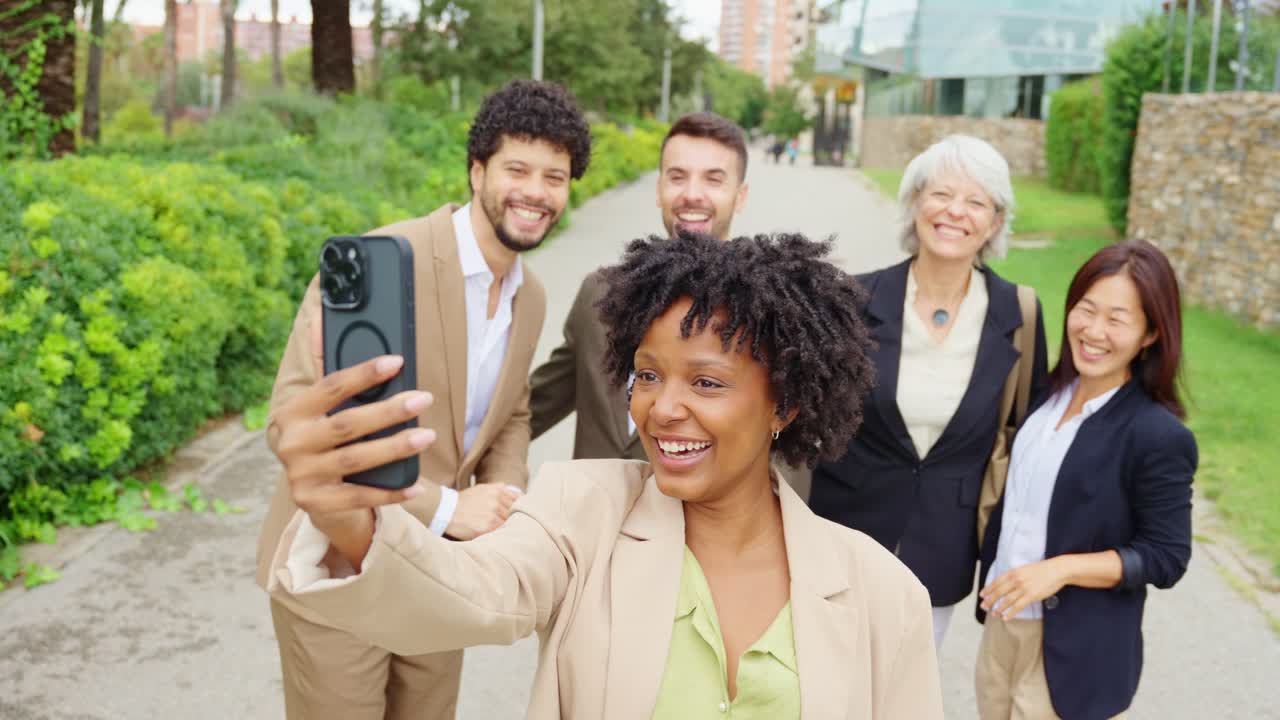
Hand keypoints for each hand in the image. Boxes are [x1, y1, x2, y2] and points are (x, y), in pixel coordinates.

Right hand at [272, 353, 436, 527]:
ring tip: (427, 436)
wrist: (310, 490)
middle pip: (347, 423)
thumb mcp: (323, 413)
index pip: (331, 387)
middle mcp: (291, 443)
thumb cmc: (327, 440)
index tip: (397, 362)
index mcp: (292, 413)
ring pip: (356, 459)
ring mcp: (301, 475)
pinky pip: (359, 497)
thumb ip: (339, 385)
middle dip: (389, 411)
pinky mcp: (314, 502)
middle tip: (423, 399)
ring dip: (395, 448)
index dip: (364, 374)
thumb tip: (342, 341)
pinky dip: (390, 492)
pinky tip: (416, 485)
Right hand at [445, 484, 523, 539]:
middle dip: (514, 520)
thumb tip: (516, 494)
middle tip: (516, 527)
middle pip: (515, 514)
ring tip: (508, 534)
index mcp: (497, 490)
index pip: (518, 501)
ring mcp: (492, 514)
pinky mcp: (486, 528)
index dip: (520, 510)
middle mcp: (496, 501)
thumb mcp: (481, 489)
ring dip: (508, 529)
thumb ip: (499, 489)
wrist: (446, 510)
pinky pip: (499, 533)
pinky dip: (500, 536)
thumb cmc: (464, 501)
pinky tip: (499, 537)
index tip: (521, 516)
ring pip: (508, 524)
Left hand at [979, 558, 1068, 620]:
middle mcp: (1016, 579)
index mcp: (1013, 572)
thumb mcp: (1023, 569)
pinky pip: (1018, 607)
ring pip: (1007, 601)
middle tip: (983, 606)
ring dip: (998, 608)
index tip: (982, 595)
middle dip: (990, 600)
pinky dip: (1010, 613)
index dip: (988, 589)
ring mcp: (1024, 588)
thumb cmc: (1041, 570)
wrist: (1056, 570)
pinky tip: (1005, 618)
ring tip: (994, 614)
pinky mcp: (1032, 596)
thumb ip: (1013, 576)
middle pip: (999, 592)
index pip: (996, 582)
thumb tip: (1004, 584)